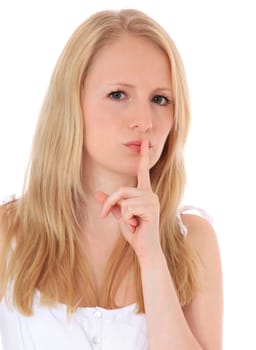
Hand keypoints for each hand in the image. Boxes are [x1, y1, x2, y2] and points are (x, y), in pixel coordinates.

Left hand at [95, 140, 160, 259]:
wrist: (145, 248)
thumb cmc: (135, 232)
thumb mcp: (119, 216)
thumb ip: (111, 204)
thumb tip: (97, 193)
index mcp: (144, 193)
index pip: (143, 171)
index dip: (143, 157)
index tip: (145, 142)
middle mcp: (150, 194)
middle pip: (121, 189)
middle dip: (111, 204)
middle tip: (110, 217)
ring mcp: (152, 200)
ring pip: (123, 199)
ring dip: (120, 214)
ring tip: (132, 224)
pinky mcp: (151, 208)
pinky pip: (127, 208)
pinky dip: (126, 219)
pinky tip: (137, 225)